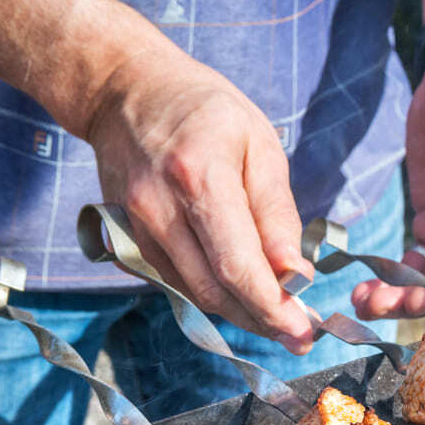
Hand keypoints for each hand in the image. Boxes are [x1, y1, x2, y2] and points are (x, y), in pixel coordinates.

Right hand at [86, 50, 314, 352]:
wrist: (127, 90)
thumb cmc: (207, 113)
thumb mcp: (261, 146)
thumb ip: (277, 215)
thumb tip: (296, 275)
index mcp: (198, 176)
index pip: (237, 266)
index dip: (272, 309)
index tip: (303, 333)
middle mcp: (157, 207)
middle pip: (213, 291)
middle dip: (260, 320)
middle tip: (298, 334)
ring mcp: (132, 226)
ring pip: (191, 295)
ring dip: (237, 313)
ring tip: (275, 316)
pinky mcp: (120, 238)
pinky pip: (172, 283)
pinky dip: (209, 294)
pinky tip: (237, 291)